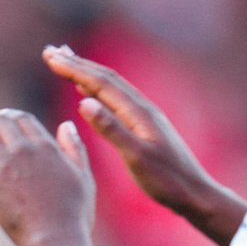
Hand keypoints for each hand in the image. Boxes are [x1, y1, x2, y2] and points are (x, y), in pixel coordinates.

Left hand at [0, 105, 94, 245]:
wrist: (55, 237)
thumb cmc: (73, 213)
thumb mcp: (84, 177)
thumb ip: (75, 149)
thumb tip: (67, 125)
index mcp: (47, 147)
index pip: (24, 119)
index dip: (11, 114)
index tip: (2, 114)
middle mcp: (24, 150)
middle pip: (1, 122)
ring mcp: (5, 164)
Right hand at [43, 45, 212, 215]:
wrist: (195, 193)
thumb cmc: (167, 181)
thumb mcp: (136, 158)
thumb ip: (111, 130)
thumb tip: (84, 102)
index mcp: (138, 113)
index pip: (101, 83)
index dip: (74, 69)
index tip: (50, 57)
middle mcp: (142, 108)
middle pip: (105, 78)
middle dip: (76, 63)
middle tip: (50, 51)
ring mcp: (144, 115)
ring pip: (111, 86)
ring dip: (86, 72)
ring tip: (66, 61)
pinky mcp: (144, 125)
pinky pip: (115, 100)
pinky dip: (97, 90)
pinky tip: (88, 93)